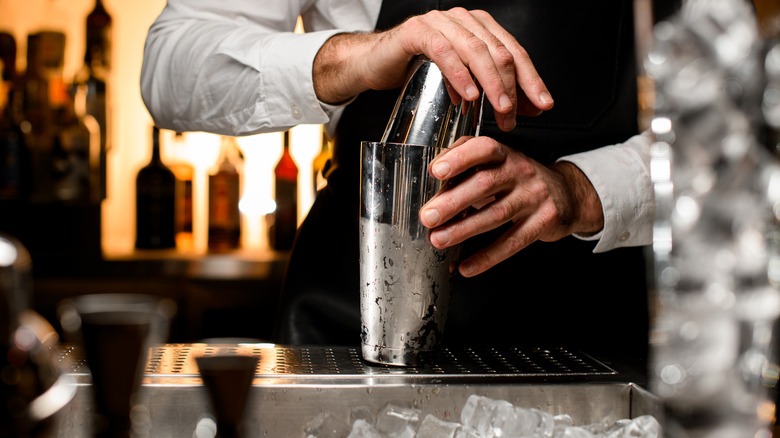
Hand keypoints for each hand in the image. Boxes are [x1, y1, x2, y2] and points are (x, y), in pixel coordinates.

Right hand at [313, 8, 553, 130]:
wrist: (375, 64)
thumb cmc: (416, 72)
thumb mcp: (461, 82)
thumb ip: (489, 89)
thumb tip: (523, 109)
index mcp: (480, 27)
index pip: (514, 52)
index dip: (532, 80)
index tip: (543, 105)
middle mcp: (464, 20)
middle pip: (500, 52)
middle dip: (512, 88)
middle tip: (513, 117)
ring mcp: (441, 22)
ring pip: (476, 51)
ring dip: (492, 84)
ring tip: (500, 109)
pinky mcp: (418, 31)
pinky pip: (444, 51)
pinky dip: (459, 75)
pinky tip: (468, 96)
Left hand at [418, 137, 603, 276]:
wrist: (567, 195)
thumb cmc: (519, 179)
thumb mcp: (498, 164)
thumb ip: (466, 165)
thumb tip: (432, 176)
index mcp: (505, 154)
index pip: (484, 148)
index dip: (460, 158)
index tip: (436, 171)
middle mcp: (520, 172)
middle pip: (485, 184)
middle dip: (453, 202)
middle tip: (428, 216)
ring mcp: (534, 197)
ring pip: (496, 214)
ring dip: (464, 230)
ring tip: (439, 240)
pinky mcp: (543, 222)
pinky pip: (512, 242)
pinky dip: (488, 257)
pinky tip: (467, 266)